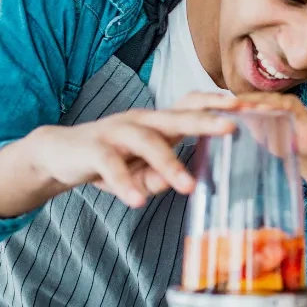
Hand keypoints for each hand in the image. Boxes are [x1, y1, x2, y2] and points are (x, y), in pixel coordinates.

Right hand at [30, 107, 235, 207]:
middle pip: (177, 116)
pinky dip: (124, 183)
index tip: (248, 109)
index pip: (192, 107)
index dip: (218, 106)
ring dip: (168, 164)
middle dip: (206, 121)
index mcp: (159, 124)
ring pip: (147, 141)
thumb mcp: (144, 172)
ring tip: (187, 187)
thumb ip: (164, 177)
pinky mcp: (93, 149)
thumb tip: (186, 183)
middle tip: (232, 128)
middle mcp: (141, 122)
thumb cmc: (112, 160)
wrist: (58, 155)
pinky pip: (110, 165)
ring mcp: (116, 132)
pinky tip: (136, 201)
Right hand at [177, 91, 306, 158]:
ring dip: (220, 110)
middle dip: (231, 106)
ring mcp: (258, 108)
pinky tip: (202, 128)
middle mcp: (271, 101)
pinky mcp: (249, 117)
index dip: (254, 105)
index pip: (268, 101)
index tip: (241, 111)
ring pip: (237, 106)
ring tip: (202, 120)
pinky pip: (232, 114)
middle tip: (213, 115)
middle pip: (248, 100)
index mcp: (288, 103)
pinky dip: (219, 118)